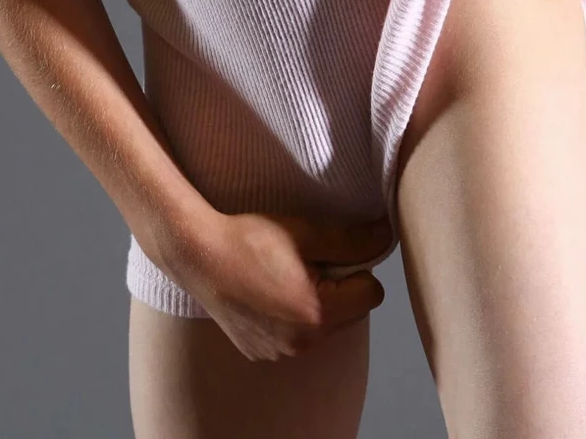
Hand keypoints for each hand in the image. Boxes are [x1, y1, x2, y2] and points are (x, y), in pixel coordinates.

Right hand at [151, 207, 394, 361]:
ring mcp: (280, 353)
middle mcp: (302, 343)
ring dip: (315, 305)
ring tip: (283, 276)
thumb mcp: (306, 231)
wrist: (199, 255)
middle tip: (306, 262)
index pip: (372, 293)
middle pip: (349, 313)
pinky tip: (267, 293)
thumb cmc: (250, 239)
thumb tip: (386, 236)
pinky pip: (294, 338)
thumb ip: (352, 239)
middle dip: (338, 288)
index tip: (332, 254)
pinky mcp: (262, 354)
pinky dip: (290, 318)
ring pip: (322, 327)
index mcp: (318, 314)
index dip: (357, 268)